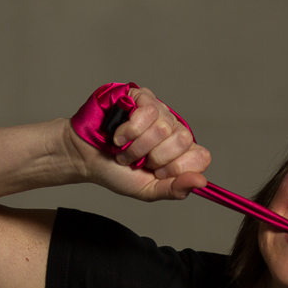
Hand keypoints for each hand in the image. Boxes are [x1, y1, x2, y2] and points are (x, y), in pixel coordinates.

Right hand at [63, 86, 209, 200]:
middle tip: (139, 160)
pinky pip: (148, 112)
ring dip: (137, 146)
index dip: (178, 167)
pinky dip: (130, 130)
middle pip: (183, 140)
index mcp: (181, 153)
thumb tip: (201, 182)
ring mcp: (159, 111)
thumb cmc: (116, 172)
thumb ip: (176, 189)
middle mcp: (174, 129)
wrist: (86, 157)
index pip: (202, 157)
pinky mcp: (141, 97)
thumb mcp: (148, 190)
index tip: (158, 172)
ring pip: (163, 127)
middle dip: (155, 157)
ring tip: (125, 149)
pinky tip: (119, 135)